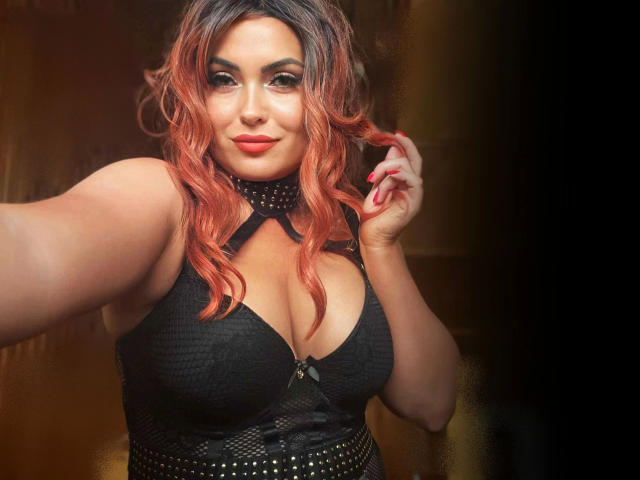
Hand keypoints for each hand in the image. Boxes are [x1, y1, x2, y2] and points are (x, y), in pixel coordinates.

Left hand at [359, 132, 423, 248]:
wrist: (373, 238)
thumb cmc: (372, 216)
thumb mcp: (377, 187)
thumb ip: (385, 171)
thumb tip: (393, 148)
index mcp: (404, 183)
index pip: (408, 158)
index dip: (403, 144)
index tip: (391, 134)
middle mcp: (412, 187)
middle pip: (415, 158)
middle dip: (404, 144)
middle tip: (392, 136)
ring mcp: (415, 194)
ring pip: (405, 167)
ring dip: (385, 169)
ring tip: (372, 180)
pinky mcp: (414, 202)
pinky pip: (408, 180)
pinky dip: (392, 179)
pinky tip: (380, 188)